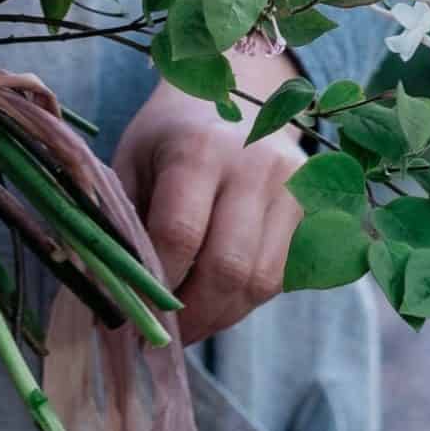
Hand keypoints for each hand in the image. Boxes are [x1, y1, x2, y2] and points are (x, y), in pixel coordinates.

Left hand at [113, 49, 307, 346]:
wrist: (231, 97)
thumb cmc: (169, 138)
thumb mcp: (132, 164)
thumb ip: (125, 224)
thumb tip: (112, 295)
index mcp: (198, 147)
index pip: (179, 235)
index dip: (157, 287)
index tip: (135, 315)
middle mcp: (254, 163)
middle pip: (228, 267)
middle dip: (193, 315)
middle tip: (165, 333)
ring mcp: (293, 186)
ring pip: (261, 282)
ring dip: (221, 314)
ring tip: (191, 316)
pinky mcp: (316, 208)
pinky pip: (285, 277)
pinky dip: (249, 298)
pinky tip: (222, 292)